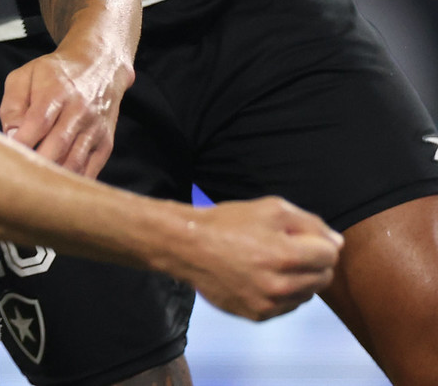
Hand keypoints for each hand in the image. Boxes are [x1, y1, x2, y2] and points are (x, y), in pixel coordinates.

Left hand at [0, 45, 132, 177]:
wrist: (99, 66)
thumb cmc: (53, 74)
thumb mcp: (24, 76)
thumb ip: (12, 105)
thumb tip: (11, 135)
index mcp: (57, 91)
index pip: (38, 122)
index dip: (22, 142)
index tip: (8, 155)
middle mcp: (80, 110)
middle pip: (57, 145)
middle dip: (36, 163)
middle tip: (17, 174)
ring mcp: (95, 129)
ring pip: (75, 162)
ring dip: (53, 176)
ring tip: (33, 183)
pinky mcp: (106, 143)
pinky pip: (90, 170)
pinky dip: (72, 181)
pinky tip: (56, 186)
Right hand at [176, 198, 340, 320]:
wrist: (187, 246)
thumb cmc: (227, 223)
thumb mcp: (270, 208)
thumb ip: (309, 223)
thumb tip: (337, 243)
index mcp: (286, 255)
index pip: (330, 255)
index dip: (318, 242)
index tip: (301, 238)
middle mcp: (280, 285)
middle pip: (323, 278)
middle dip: (313, 262)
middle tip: (289, 250)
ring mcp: (269, 304)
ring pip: (308, 295)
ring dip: (300, 280)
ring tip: (274, 264)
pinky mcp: (257, 315)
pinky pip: (287, 307)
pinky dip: (282, 294)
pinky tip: (263, 277)